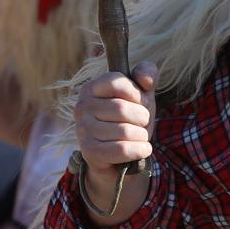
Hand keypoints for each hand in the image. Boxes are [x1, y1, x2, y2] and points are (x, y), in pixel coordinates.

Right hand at [74, 63, 158, 182]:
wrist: (118, 155)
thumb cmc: (130, 118)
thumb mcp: (141, 93)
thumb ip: (147, 74)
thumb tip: (145, 80)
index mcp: (91, 88)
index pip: (116, 83)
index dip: (136, 93)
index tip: (138, 101)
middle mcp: (82, 107)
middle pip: (122, 108)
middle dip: (142, 117)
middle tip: (142, 123)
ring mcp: (83, 130)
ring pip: (125, 131)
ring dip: (142, 135)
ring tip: (139, 136)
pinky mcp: (89, 152)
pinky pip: (122, 150)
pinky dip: (140, 150)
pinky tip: (143, 149)